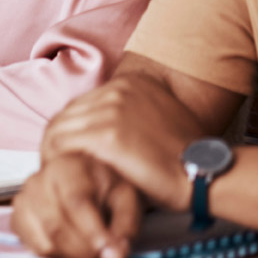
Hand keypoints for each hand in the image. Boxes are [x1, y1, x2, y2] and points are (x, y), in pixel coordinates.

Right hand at [12, 152, 147, 257]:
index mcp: (67, 167)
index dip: (93, 233)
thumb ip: (125, 227)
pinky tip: (70, 246)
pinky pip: (34, 249)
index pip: (76, 203)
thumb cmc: (107, 188)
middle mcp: (38, 180)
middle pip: (58, 228)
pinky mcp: (17, 219)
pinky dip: (56, 256)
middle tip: (105, 256)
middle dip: (85, 251)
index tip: (109, 256)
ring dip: (72, 256)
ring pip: (46, 243)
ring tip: (89, 248)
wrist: (84, 179)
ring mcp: (23, 200)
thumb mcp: (128, 200)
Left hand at [40, 74, 202, 210]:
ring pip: (61, 128)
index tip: (70, 149)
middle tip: (56, 163)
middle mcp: (118, 89)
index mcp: (131, 83)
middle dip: (58, 139)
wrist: (204, 172)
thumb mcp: (160, 118)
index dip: (72, 128)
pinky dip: (57, 160)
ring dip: (54, 151)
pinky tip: (59, 175)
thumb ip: (132, 113)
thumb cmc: (184, 155)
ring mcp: (112, 110)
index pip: (82, 103)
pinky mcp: (106, 134)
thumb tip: (101, 124)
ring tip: (54, 172)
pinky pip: (65, 145)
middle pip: (68, 114)